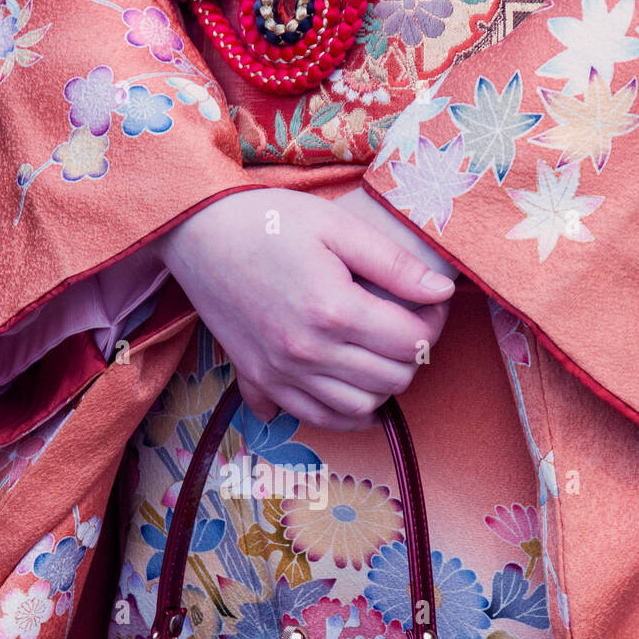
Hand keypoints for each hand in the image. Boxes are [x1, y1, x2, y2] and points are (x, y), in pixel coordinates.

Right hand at [154, 187, 455, 430]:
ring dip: (383, 386)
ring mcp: (282, 373)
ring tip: (381, 352)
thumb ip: (394, 264)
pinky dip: (344, 412)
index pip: (413, 341)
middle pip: (393, 379)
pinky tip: (352, 387)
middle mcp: (308, 352)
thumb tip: (441, 292)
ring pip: (361, 408)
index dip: (434, 322)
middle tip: (409, 322)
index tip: (430, 301)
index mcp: (333, 310)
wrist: (196, 233)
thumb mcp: (338, 226)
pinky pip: (317, 418)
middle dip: (414, 353)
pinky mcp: (260, 381)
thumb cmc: (267, 221)